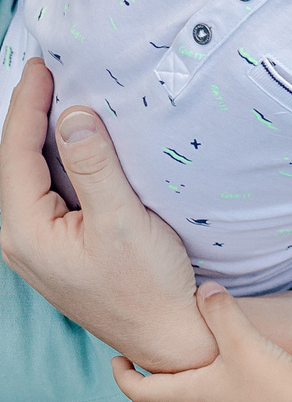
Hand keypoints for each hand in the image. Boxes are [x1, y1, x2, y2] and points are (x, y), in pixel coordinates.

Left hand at [0, 60, 216, 372]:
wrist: (166, 335)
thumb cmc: (147, 284)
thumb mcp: (123, 221)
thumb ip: (95, 167)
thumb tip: (72, 117)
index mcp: (24, 231)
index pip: (15, 154)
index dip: (26, 106)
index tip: (41, 67)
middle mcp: (18, 238)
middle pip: (13, 163)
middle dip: (25, 116)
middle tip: (43, 73)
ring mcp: (35, 245)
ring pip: (27, 176)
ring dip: (37, 137)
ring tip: (51, 98)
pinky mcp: (56, 247)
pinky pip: (44, 191)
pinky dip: (52, 160)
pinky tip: (68, 145)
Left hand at [115, 284, 291, 401]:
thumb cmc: (271, 380)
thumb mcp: (243, 340)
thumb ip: (222, 312)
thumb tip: (204, 288)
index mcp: (189, 395)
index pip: (139, 390)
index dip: (122, 374)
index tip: (117, 358)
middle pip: (162, 400)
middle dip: (150, 380)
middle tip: (148, 361)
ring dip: (180, 386)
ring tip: (187, 364)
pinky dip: (207, 390)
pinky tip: (228, 373)